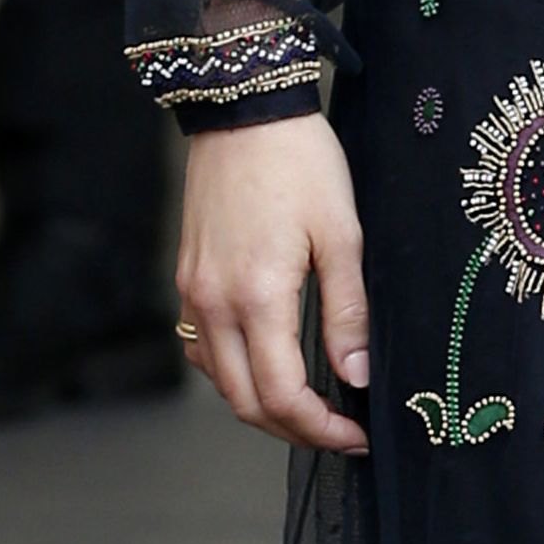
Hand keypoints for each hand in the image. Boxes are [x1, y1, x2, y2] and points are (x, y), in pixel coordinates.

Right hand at [177, 111, 368, 451]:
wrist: (243, 109)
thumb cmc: (299, 162)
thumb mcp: (341, 234)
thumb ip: (348, 312)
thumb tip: (356, 375)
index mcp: (256, 297)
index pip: (282, 395)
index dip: (320, 429)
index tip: (355, 435)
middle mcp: (214, 303)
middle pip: (245, 402)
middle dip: (294, 430)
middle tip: (338, 432)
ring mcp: (194, 292)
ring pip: (220, 380)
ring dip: (262, 405)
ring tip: (310, 405)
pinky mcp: (188, 277)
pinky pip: (203, 347)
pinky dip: (233, 373)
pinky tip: (265, 364)